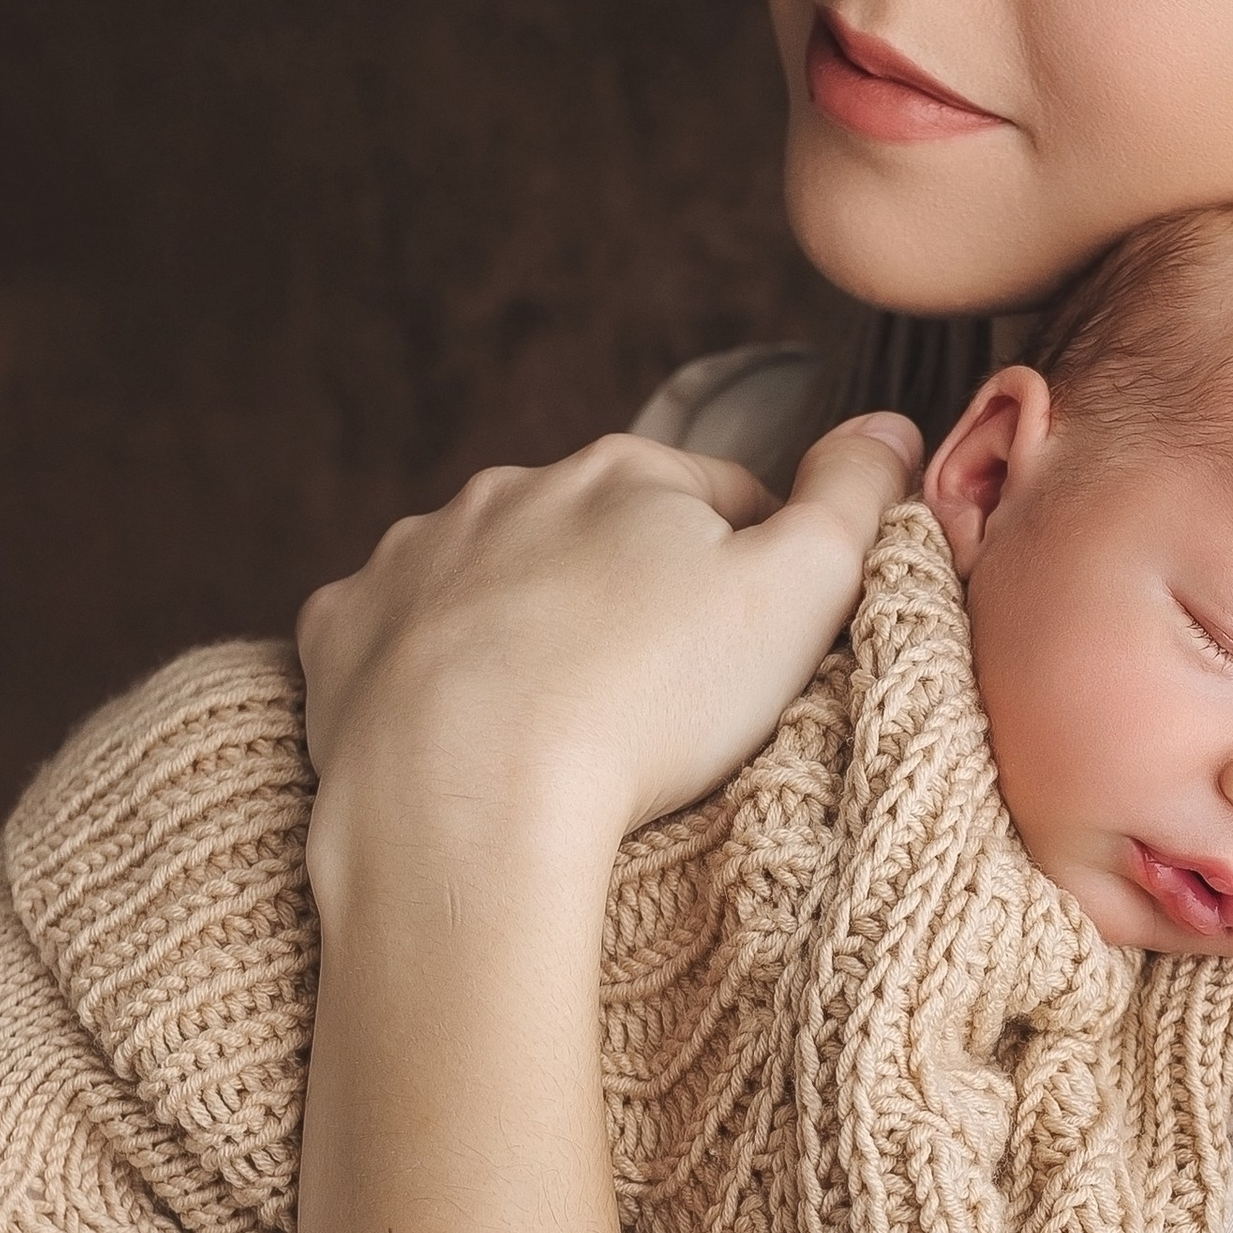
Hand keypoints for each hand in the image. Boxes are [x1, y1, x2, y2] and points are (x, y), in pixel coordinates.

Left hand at [296, 413, 921, 885]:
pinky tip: (463, 733)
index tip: (761, 650)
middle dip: (633, 592)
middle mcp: (508, 490)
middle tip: (663, 698)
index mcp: (624, 472)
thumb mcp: (801, 595)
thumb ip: (855, 502)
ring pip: (491, 578)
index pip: (722, 498)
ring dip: (526, 625)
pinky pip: (393, 635)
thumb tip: (892, 428)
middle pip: (599, 534)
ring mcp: (415, 558)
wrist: (466, 805)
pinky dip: (427, 672)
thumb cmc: (647, 702)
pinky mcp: (341, 631)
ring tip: (561, 722)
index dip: (758, 570)